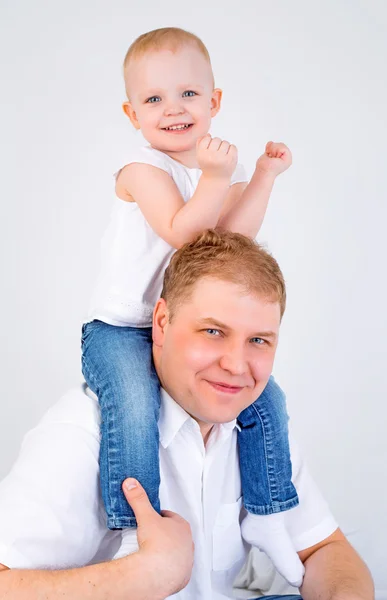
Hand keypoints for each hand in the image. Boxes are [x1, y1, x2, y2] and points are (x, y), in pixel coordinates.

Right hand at [123, 478, 193, 595]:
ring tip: (154, 552)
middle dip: (165, 533)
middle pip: (175, 534)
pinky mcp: (182, 576)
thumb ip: (138, 498)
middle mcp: (188, 543)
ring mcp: (186, 560)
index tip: (151, 519)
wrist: (157, 573)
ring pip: (178, 552)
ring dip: (168, 551)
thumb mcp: (145, 515)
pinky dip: (169, 568)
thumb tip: (131, 484)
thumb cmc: (157, 545)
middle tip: (152, 535)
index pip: (170, 517)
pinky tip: (160, 568)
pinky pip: (177, 570)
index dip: (159, 517)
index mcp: (182, 526)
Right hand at [196, 134, 237, 179]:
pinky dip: (231, 150)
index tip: (209, 148)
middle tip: (216, 153)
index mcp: (202, 154)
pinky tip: (227, 156)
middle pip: (216, 139)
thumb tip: (208, 135)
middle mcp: (211, 156)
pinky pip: (233, 147)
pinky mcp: (231, 159)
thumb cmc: (208, 166)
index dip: (209, 142)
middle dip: (217, 144)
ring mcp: (222, 158)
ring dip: (224, 147)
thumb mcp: (200, 156)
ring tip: (222, 155)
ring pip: (225, 142)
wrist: (216, 179)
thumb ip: (200, 144)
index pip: (207, 138)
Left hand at [255, 141, 291, 176]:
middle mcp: (287, 159)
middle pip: (281, 144)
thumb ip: (270, 148)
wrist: (263, 171)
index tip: (269, 155)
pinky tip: (274, 157)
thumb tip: (271, 142)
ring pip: (282, 145)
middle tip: (270, 157)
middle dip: (272, 148)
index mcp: (282, 158)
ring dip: (273, 150)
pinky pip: (282, 148)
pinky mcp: (288, 159)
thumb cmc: (263, 166)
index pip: (278, 145)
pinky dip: (275, 151)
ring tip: (272, 158)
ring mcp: (288, 159)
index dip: (271, 147)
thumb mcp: (266, 153)